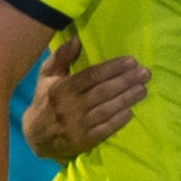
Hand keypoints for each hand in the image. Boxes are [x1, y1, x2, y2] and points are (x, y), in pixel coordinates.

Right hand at [22, 36, 147, 162]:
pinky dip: (117, 122)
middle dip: (126, 81)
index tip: (132, 61)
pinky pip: (103, 130)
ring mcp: (76, 125)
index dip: (113, 68)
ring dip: (126, 99)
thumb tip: (76, 39)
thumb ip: (60, 57)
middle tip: (146, 73)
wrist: (35, 137)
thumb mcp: (47, 76)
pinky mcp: (82, 141)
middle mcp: (69, 107)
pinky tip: (131, 112)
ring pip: (106, 110)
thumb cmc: (45, 100)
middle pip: (102, 92)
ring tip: (143, 90)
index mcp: (61, 89)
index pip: (91, 75)